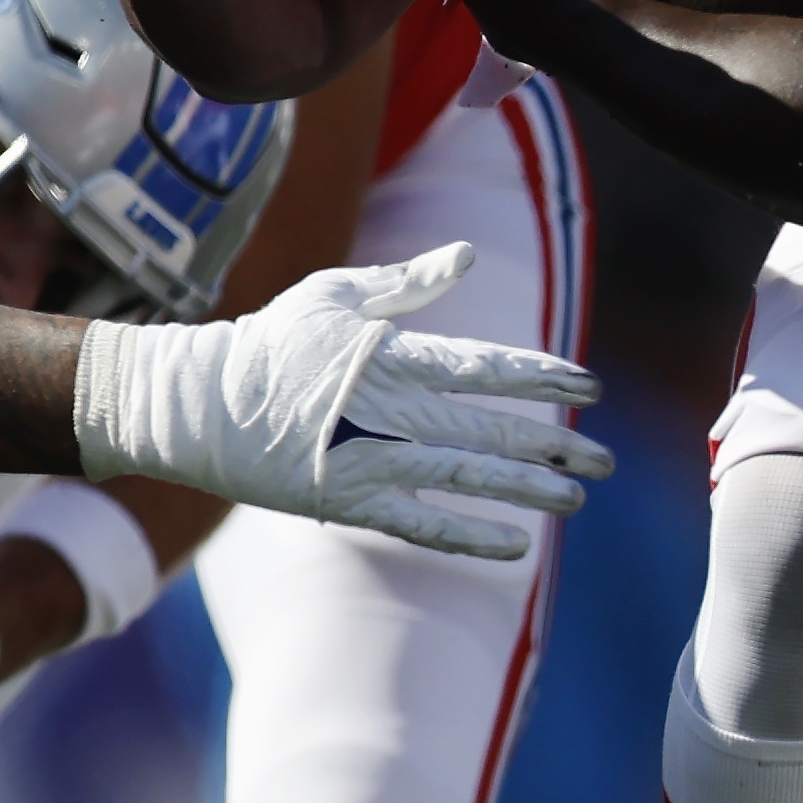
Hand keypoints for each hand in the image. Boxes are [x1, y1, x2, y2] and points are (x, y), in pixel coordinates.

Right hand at [69, 241, 609, 560]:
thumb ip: (406, 283)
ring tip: (576, 498)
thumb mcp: (334, 295)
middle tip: (605, 457)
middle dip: (552, 442)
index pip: (483, 365)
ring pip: (463, 477)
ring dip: (525, 489)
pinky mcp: (346, 502)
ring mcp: (366, 461)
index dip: (539, 376)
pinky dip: (469, 537)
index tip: (589, 386)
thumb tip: (468, 255)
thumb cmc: (269, 343)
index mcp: (387, 354)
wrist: (197, 405)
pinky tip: (516, 547)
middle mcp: (385, 410)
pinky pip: (419, 526)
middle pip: (487, 427)